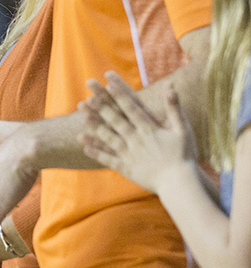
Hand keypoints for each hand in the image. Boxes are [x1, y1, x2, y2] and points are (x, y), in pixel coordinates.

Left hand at [79, 74, 196, 194]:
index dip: (119, 93)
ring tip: (82, 117)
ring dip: (95, 127)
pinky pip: (109, 159)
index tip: (108, 81)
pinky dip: (96, 152)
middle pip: (116, 119)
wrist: (181, 186)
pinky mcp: (127, 169)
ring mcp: (130, 154)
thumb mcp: (182, 130)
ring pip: (109, 138)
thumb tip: (171, 86)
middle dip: (101, 105)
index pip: (131, 107)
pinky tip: (84, 146)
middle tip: (89, 95)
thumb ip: (174, 108)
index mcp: (150, 129)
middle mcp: (137, 139)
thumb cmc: (184, 156)